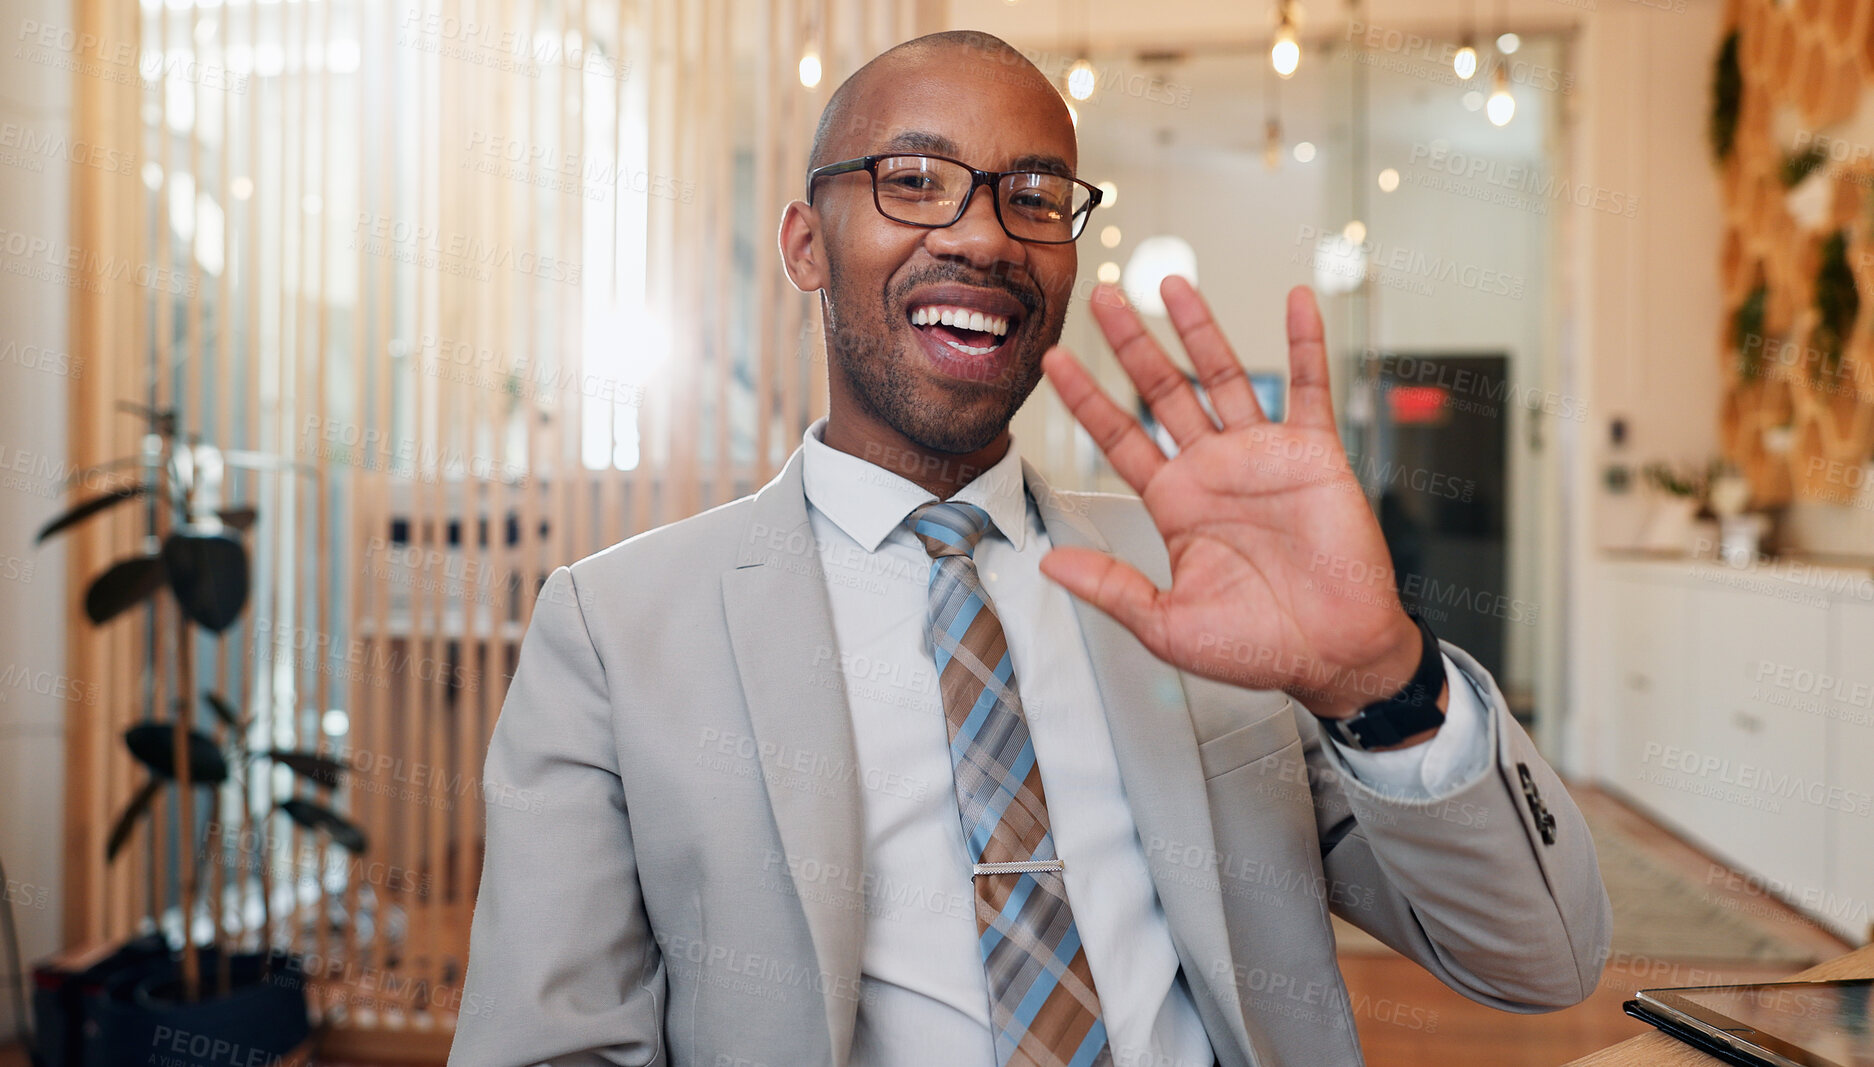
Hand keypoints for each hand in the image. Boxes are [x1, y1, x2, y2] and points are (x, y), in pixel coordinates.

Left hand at [1038, 278, 1438, 723]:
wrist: (1335, 654)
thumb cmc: (1258, 646)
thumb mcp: (1167, 624)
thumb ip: (1110, 587)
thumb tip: (1048, 563)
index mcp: (1176, 503)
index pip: (1119, 437)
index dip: (1087, 399)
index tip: (1054, 360)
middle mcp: (1214, 469)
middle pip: (1162, 391)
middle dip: (1130, 344)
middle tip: (1104, 299)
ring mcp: (1262, 455)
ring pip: (1223, 376)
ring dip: (1200, 329)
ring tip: (1173, 285)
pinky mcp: (1314, 453)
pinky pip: (1309, 387)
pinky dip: (1304, 342)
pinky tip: (1295, 300)